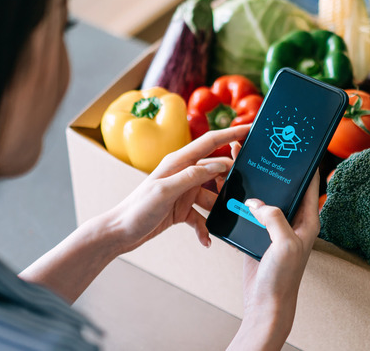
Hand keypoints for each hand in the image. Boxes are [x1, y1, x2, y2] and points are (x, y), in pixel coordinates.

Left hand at [109, 125, 249, 253]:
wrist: (119, 233)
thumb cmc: (137, 209)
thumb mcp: (166, 191)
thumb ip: (193, 176)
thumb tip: (220, 164)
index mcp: (178, 162)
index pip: (210, 142)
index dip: (231, 133)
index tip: (250, 130)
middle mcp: (183, 174)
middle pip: (216, 171)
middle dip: (231, 181)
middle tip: (246, 191)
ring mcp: (184, 192)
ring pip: (212, 196)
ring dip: (220, 209)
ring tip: (228, 220)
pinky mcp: (182, 209)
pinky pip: (202, 217)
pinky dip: (205, 228)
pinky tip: (207, 240)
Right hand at [228, 143, 320, 350]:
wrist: (266, 304)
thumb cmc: (283, 278)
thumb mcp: (285, 244)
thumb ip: (274, 218)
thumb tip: (257, 203)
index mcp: (307, 219)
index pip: (309, 183)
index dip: (304, 163)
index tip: (295, 143)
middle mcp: (293, 220)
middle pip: (282, 185)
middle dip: (269, 166)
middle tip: (256, 145)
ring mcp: (275, 227)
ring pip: (263, 196)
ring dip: (250, 181)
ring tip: (236, 161)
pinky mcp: (258, 234)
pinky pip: (249, 211)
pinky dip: (239, 200)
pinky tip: (227, 188)